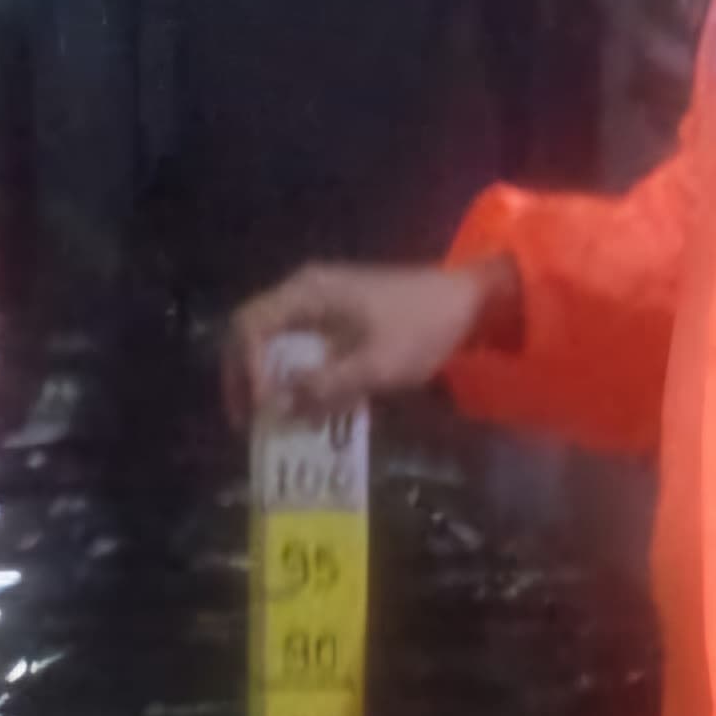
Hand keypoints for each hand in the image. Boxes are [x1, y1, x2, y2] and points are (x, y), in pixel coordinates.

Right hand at [225, 260, 519, 424]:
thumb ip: (326, 386)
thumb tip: (278, 409)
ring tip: (273, 423)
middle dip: (246, 379)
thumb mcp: (377, 364)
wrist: (469, 304)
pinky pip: (300, 348)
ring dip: (269, 382)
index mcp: (308, 293)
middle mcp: (304, 292)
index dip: (246, 370)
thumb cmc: (423, 328)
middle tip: (248, 423)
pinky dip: (295, 379)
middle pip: (252, 333)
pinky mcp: (336, 320)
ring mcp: (320, 304)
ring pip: (273, 343)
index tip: (262, 409)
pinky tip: (304, 409)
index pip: (250, 327)